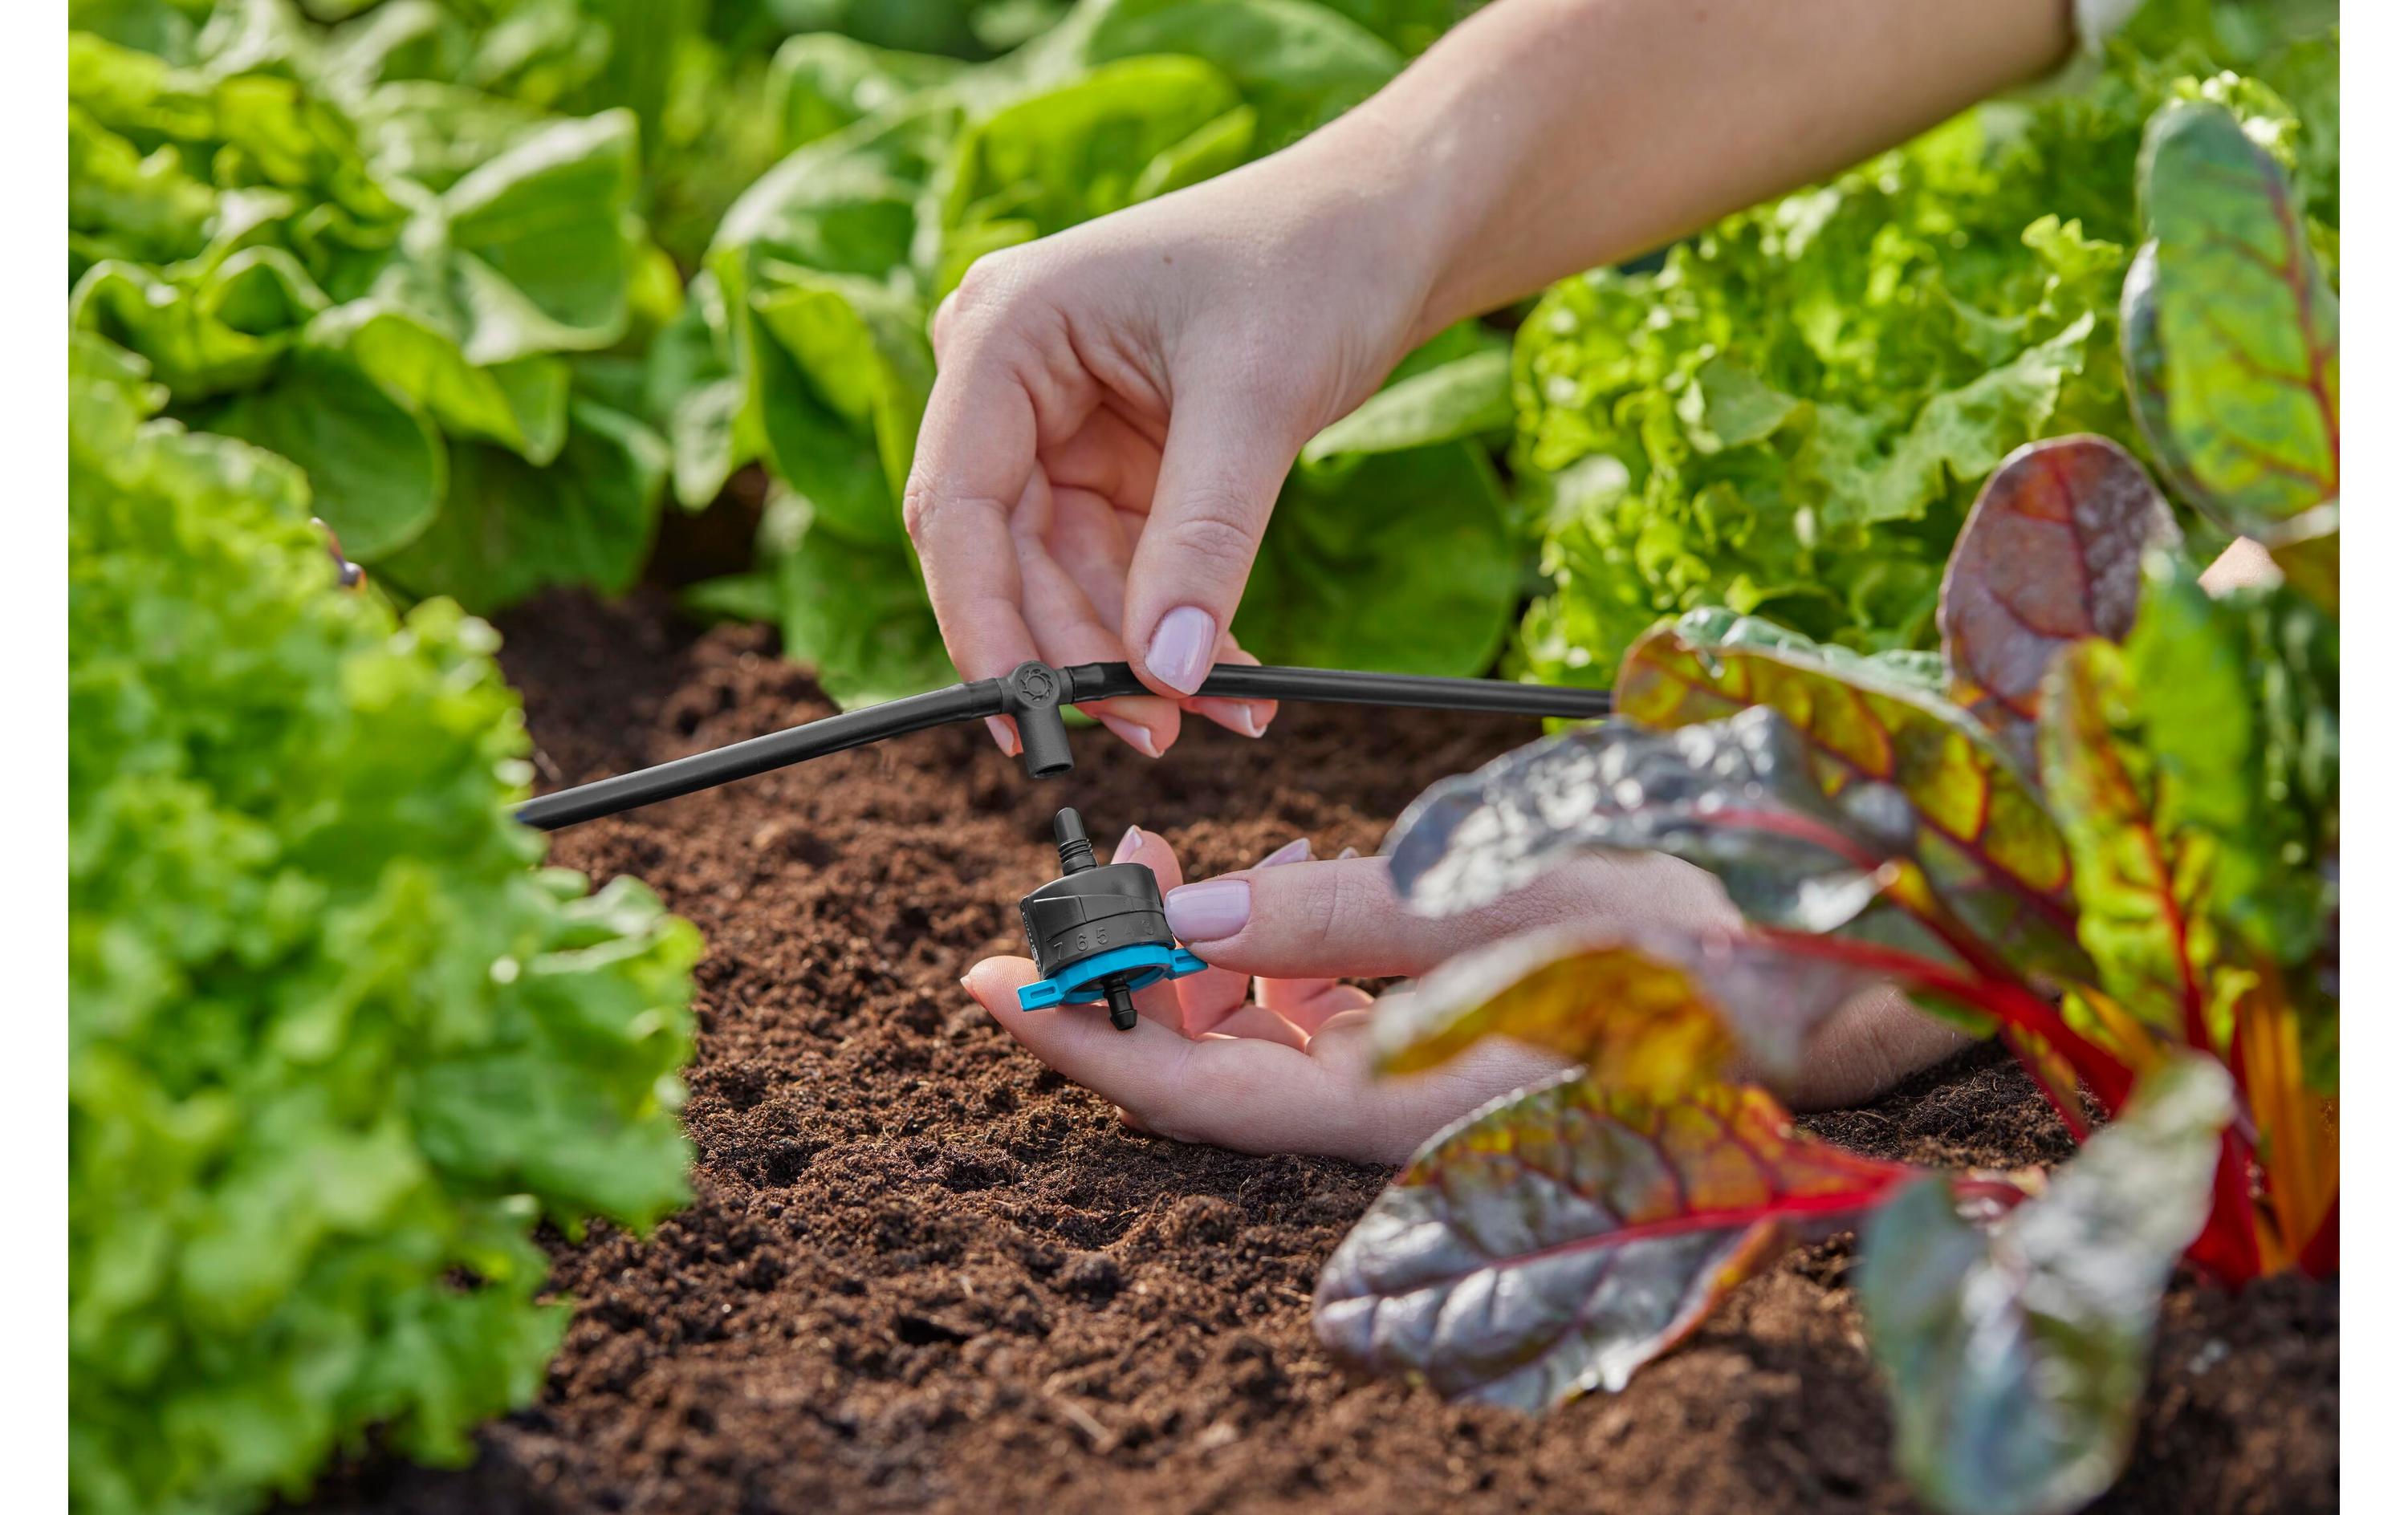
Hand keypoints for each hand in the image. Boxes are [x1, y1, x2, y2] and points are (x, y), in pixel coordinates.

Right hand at [901, 145, 1447, 758]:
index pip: (958, 508)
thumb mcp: (1256, 400)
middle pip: (1007, 558)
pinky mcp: (1112, 465)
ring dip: (1135, 659)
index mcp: (1004, 334)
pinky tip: (1228, 681)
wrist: (1385, 225)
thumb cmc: (1312, 262)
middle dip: (1081, 654)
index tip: (1027, 716)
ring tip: (1223, 717)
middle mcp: (1009, 382)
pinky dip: (1170, 629)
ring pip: (1065, 581)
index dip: (981, 624)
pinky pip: (1120, 573)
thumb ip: (1201, 540)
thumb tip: (1166, 675)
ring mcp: (1057, 428)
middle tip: (1159, 734)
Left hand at [961, 828, 1965, 1165]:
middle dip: (1133, 979)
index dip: (1086, 1043)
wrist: (1850, 972)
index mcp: (1410, 1105)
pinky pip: (1324, 1011)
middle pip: (1214, 1068)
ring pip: (1262, 1036)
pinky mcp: (1452, 1037)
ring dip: (1199, 955)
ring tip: (1165, 860)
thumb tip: (1197, 912)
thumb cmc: (1717, 937)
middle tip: (1095, 876)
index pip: (1198, 1097)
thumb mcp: (1531, 894)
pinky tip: (1271, 881)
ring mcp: (1425, 1078)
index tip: (992, 980)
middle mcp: (1399, 1112)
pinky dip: (1274, 948)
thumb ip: (1353, 909)